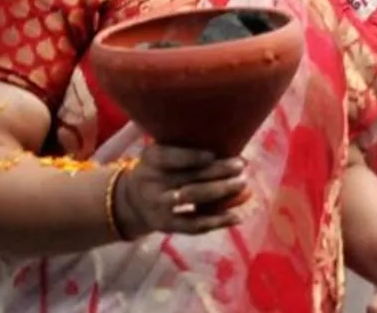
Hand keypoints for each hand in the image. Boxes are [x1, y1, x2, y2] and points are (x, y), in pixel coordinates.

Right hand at [113, 144, 246, 238]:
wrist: (134, 201)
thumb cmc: (161, 169)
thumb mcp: (163, 154)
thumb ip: (189, 150)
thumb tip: (236, 149)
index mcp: (151, 159)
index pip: (169, 156)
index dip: (191, 156)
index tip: (213, 154)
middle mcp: (152, 182)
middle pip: (187, 176)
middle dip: (217, 170)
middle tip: (240, 166)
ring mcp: (158, 206)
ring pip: (192, 197)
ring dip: (220, 191)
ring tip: (242, 183)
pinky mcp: (166, 225)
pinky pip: (193, 225)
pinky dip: (216, 221)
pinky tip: (236, 216)